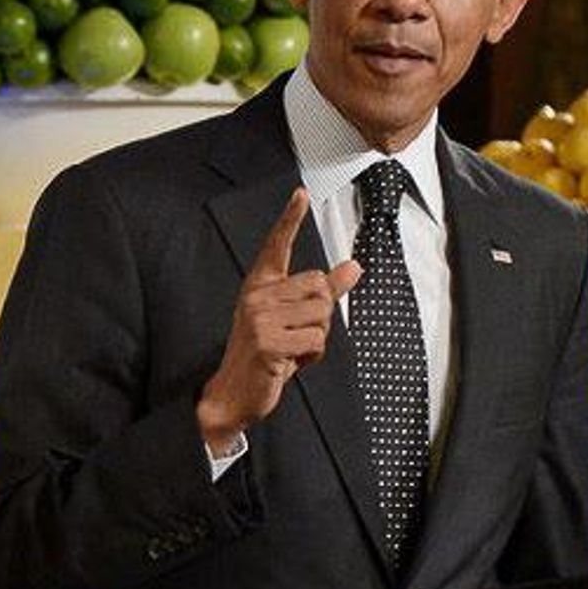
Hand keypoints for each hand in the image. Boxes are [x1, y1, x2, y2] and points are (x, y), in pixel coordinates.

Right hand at [196, 189, 359, 452]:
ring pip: (322, 315)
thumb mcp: (294, 320)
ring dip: (317, 339)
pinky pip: (316, 341)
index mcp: (260, 286)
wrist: (233, 393)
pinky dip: (311, 358)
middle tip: (296, 336)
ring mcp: (260, 318)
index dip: (289, 219)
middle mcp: (257, 296)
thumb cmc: (265, 355)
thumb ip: (323, 292)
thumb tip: (354, 267)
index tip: (300, 194)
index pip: (276, 246)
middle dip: (321, 315)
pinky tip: (289, 364)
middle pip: (320, 286)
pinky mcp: (267, 342)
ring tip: (291, 350)